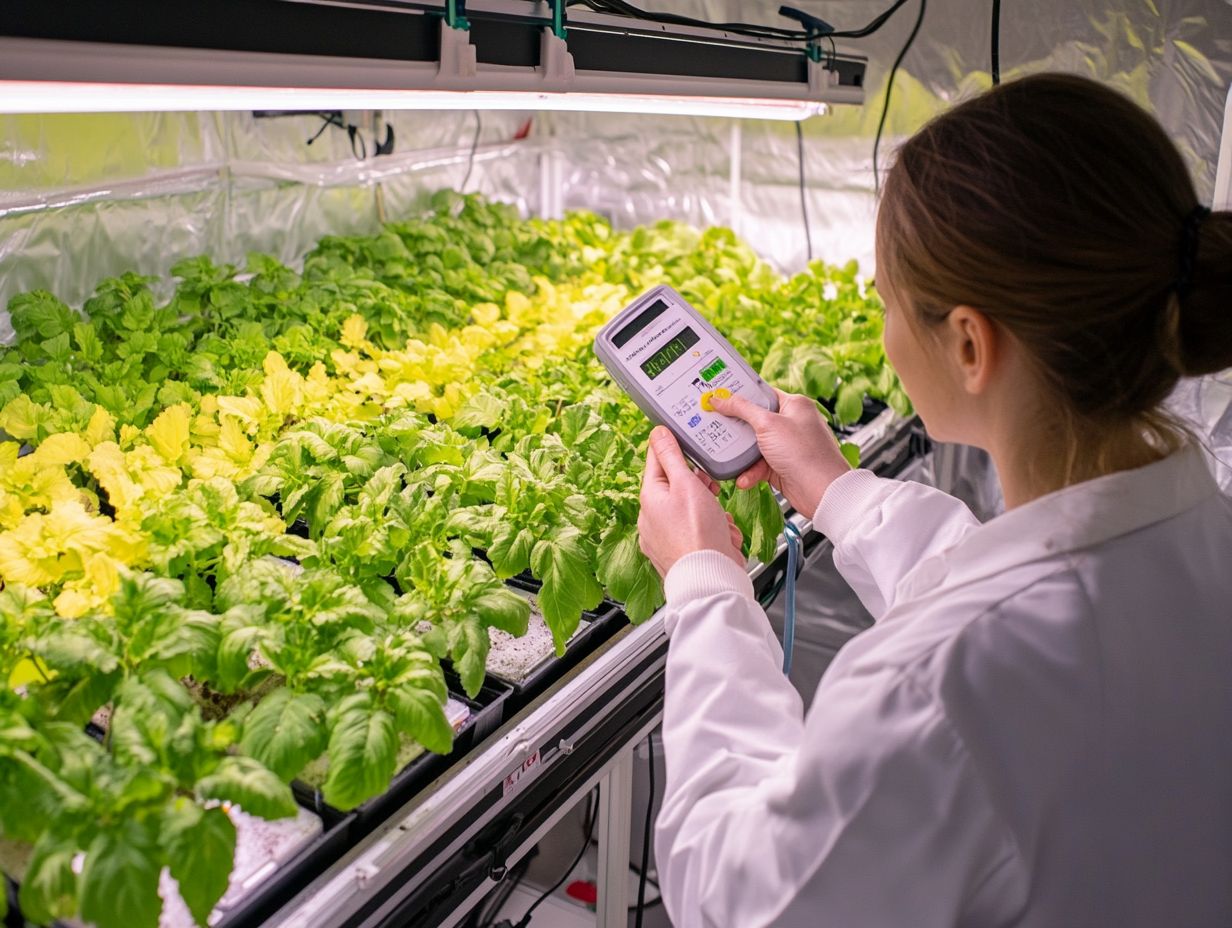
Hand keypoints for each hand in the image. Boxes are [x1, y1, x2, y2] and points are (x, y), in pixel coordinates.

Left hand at [639, 427, 744, 576]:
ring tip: (719, 517)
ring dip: (709, 509)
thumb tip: (657, 433)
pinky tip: (721, 534)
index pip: (656, 460)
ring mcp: (663, 538)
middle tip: (711, 487)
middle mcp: (651, 518)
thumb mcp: (686, 484)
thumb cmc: (698, 534)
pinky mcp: (679, 553)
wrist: (710, 579)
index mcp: (649, 497)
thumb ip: (672, 456)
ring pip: (690, 510)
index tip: (682, 438)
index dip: (672, 447)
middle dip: (699, 485)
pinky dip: (711, 530)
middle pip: (676, 486)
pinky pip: (696, 531)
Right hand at [709, 388, 850, 515]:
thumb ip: (742, 409)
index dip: (740, 395)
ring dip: (741, 455)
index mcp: (793, 405)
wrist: (822, 492)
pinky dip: (750, 472)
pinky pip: (758, 465)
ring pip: (753, 445)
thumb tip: (721, 398)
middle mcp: (791, 423)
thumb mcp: (768, 424)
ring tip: (729, 458)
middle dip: (736, 429)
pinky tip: (745, 478)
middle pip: (754, 420)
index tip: (719, 396)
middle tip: (716, 426)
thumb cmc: (806, 454)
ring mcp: (786, 446)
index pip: (761, 394)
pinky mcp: (781, 466)